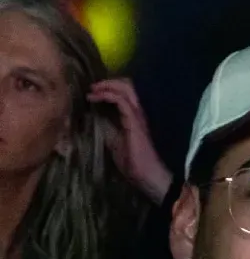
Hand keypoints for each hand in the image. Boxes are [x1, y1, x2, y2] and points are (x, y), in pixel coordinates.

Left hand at [88, 79, 171, 203]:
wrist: (147, 175)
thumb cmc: (134, 164)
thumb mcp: (115, 144)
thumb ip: (109, 130)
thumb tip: (96, 120)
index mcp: (134, 117)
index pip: (125, 95)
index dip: (110, 89)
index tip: (93, 93)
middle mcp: (138, 112)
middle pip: (127, 87)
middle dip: (108, 83)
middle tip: (92, 86)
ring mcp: (138, 115)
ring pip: (125, 89)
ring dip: (107, 86)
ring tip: (93, 89)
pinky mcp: (134, 120)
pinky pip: (120, 100)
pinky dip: (107, 95)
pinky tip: (95, 97)